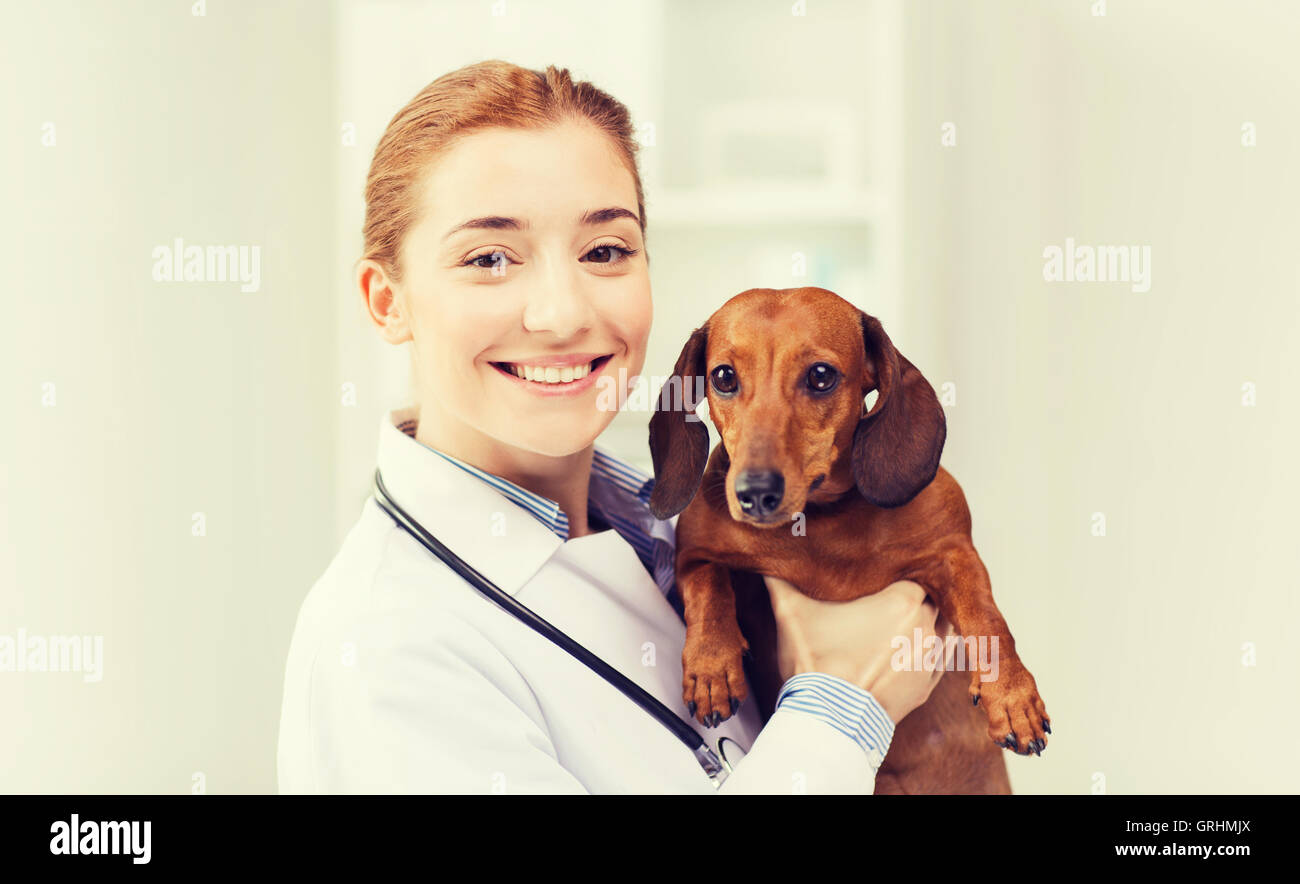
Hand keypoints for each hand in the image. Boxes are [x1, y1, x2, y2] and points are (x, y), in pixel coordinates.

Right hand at [764, 576, 955, 724]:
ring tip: (900, 620)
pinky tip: (908, 647)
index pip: (913, 571)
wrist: (829, 721)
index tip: (881, 571)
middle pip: (930, 597)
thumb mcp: (791, 613)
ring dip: (924, 622)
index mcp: (903, 600)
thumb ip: (780, 580)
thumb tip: (765, 559)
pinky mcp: (925, 686)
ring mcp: (929, 658)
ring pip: (940, 627)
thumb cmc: (815, 664)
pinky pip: (937, 659)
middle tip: (889, 593)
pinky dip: (925, 651)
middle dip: (912, 594)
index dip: (898, 570)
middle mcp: (925, 626)